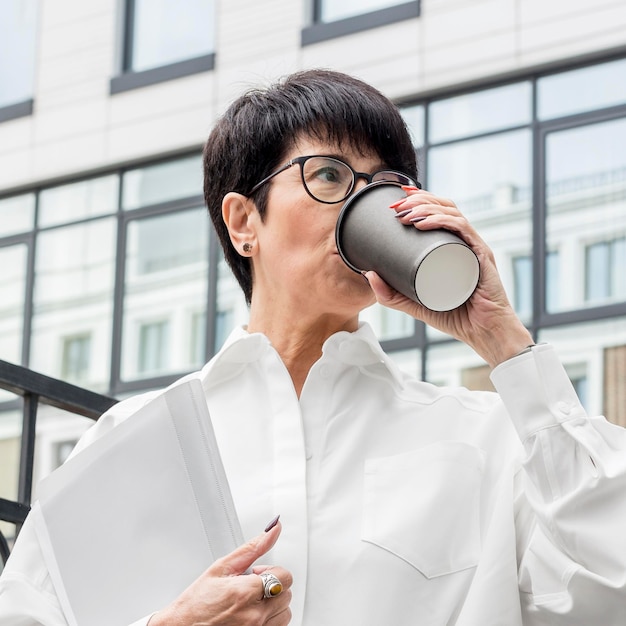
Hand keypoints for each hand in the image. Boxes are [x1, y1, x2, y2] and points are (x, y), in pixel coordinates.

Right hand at [149, 520, 291, 625]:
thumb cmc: (196, 603)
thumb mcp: (222, 567)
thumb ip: (253, 547)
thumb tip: (273, 529)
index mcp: (246, 592)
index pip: (284, 576)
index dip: (271, 570)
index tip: (256, 573)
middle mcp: (254, 615)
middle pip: (286, 593)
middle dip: (272, 585)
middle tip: (251, 586)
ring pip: (285, 612)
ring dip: (273, 604)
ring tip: (251, 601)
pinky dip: (270, 620)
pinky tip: (252, 613)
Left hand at [366, 186, 533, 367]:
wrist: (484, 333)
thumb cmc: (455, 316)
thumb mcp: (414, 303)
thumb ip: (391, 294)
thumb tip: (367, 273)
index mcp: (454, 245)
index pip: (439, 211)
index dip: (420, 198)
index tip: (398, 197)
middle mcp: (465, 241)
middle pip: (444, 207)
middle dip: (418, 200)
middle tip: (396, 207)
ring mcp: (474, 246)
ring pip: (451, 213)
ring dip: (426, 207)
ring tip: (405, 214)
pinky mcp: (481, 256)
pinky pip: (462, 230)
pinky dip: (442, 222)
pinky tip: (424, 223)